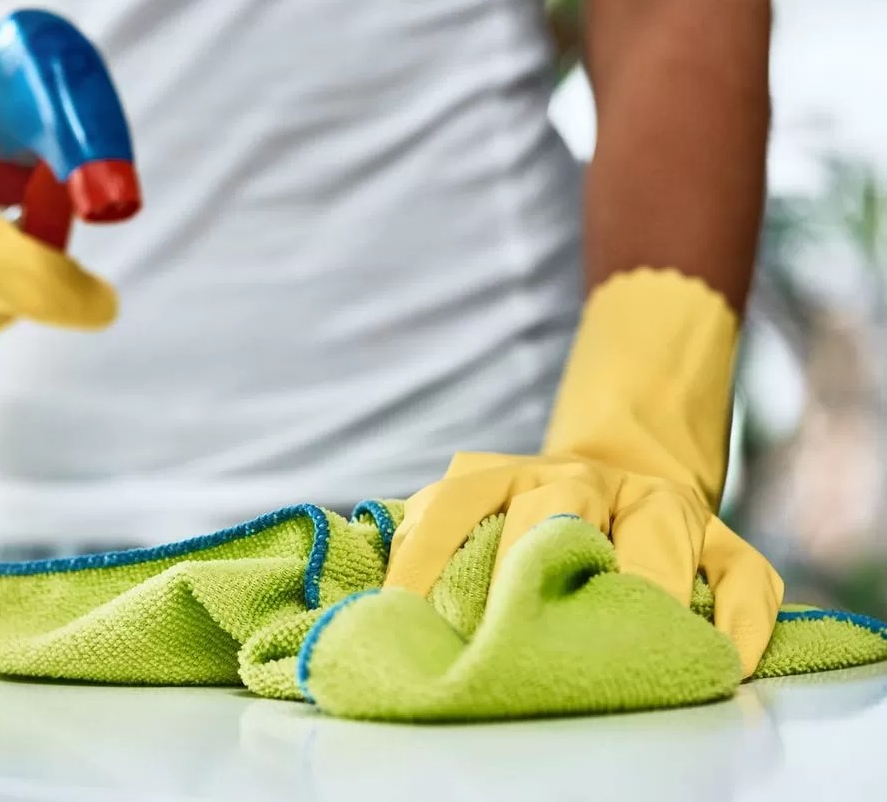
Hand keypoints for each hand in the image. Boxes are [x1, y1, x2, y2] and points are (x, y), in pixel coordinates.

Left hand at [385, 452, 782, 677]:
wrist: (630, 463)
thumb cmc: (540, 516)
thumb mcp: (481, 511)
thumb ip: (431, 539)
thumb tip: (379, 604)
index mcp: (514, 475)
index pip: (457, 504)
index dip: (425, 557)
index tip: (401, 614)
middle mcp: (587, 478)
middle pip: (561, 506)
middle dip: (536, 566)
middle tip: (513, 637)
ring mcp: (661, 504)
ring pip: (660, 529)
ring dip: (644, 587)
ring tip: (628, 647)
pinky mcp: (726, 539)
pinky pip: (746, 578)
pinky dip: (738, 622)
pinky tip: (721, 661)